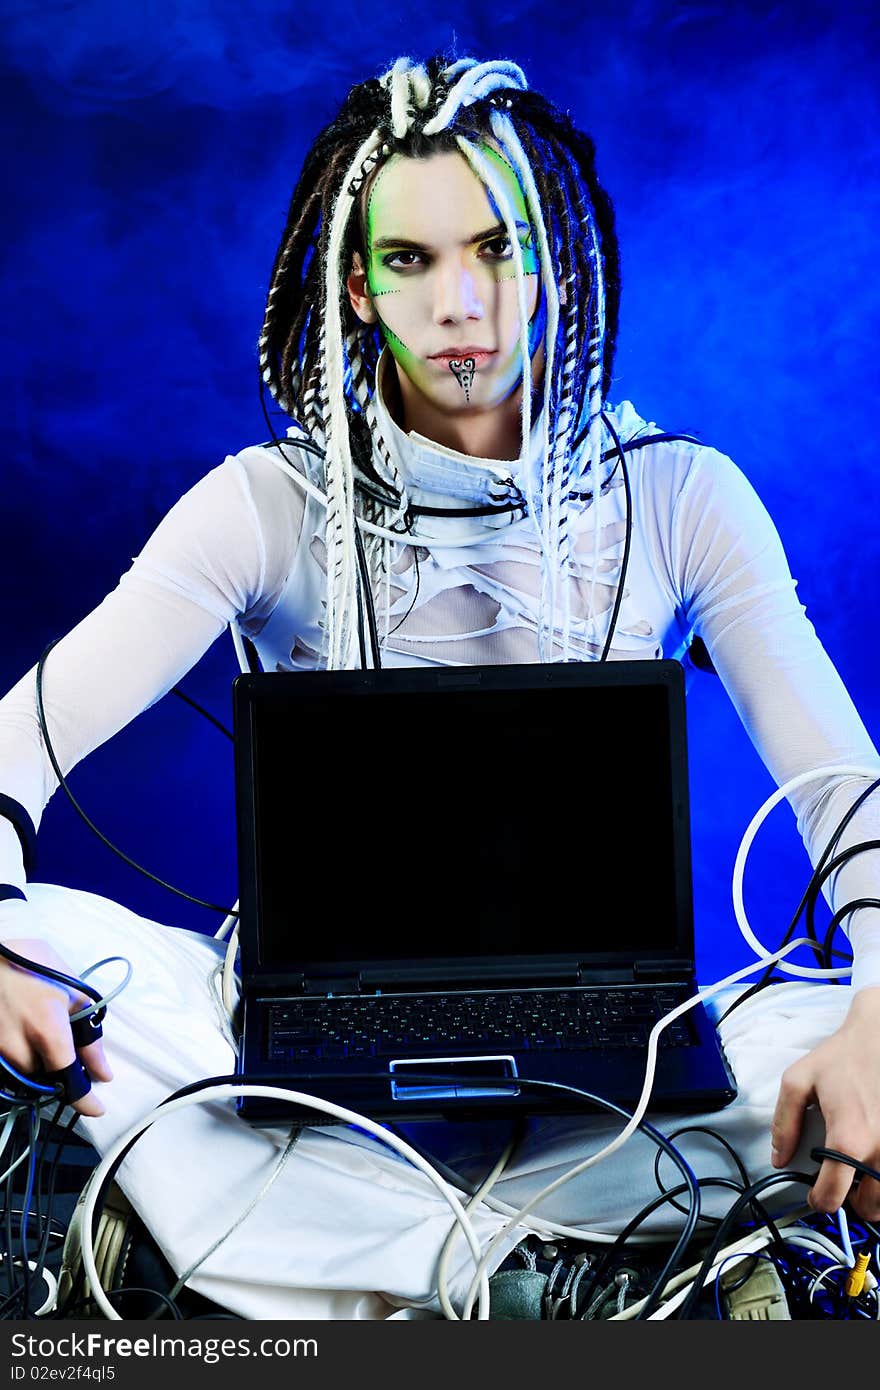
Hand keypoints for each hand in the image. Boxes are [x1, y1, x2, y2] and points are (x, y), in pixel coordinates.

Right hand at [0, 937, 112, 1115]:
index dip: (84, 1101)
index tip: (97, 1109)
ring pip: (23, 1073)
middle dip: (58, 1069)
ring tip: (37, 1030)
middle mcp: (18, 1047)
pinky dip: (17, 1057)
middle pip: (45, 1078)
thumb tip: (103, 1073)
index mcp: (47, 1032)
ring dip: (36, 1062)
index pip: (68, 1081)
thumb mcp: (72, 993)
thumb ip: (89, 1038)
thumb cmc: (34, 963)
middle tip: (63, 1046)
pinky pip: (6, 1065)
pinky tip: (21, 1031)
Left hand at [770, 985, 879, 1220]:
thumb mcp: (798, 1081)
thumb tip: (779, 1157)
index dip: (817, 1202)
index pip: (832, 1197)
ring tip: (858, 1174)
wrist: (878, 1037)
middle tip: (840, 1182)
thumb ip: (784, 1122)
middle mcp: (879, 1150)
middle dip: (851, 1201)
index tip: (814, 1194)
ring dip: (873, 1195)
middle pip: (869, 1208)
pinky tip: (872, 1160)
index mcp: (848, 1138)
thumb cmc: (841, 1057)